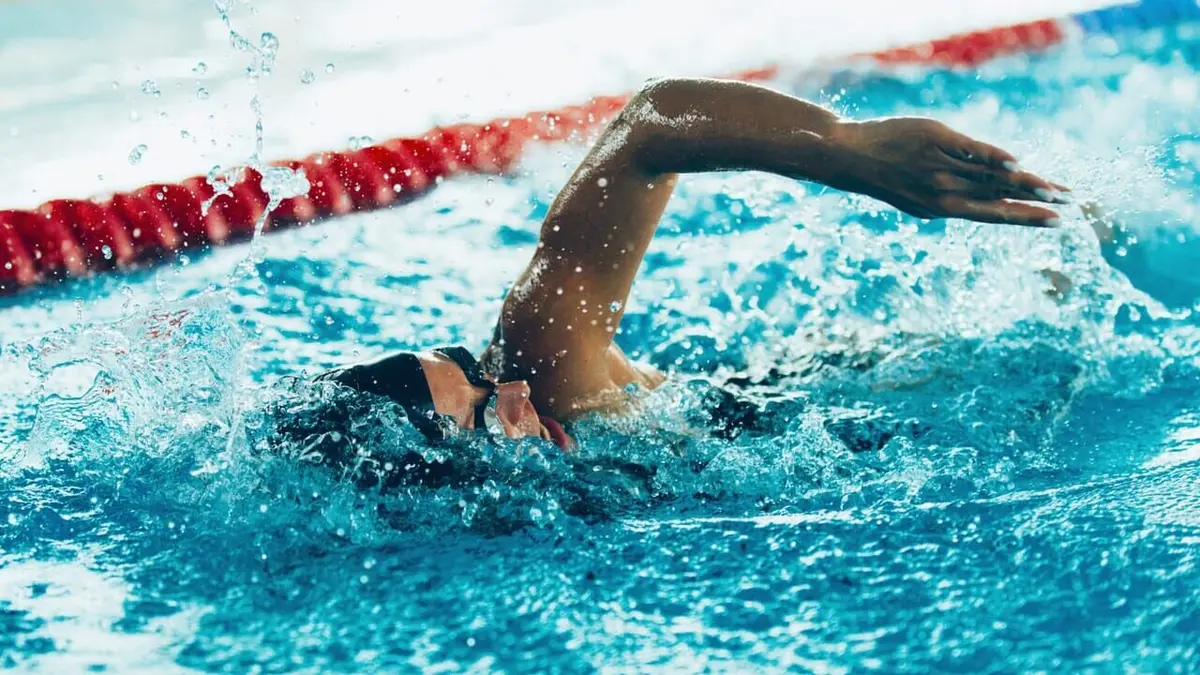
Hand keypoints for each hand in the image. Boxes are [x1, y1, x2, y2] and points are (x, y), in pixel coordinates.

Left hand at [832, 117, 1068, 226]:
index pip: (993, 214)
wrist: (851, 157)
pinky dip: (994, 159)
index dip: (1026, 218)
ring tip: (1057, 188)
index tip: (1055, 222)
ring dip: (1027, 183)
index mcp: (942, 210)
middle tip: (1070, 204)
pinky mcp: (937, 141)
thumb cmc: (889, 174)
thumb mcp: (919, 194)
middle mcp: (944, 193)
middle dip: (1038, 201)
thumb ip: (955, 195)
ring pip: (991, 178)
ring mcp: (941, 168)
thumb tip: (992, 193)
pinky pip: (971, 152)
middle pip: (1000, 196)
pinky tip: (1017, 165)